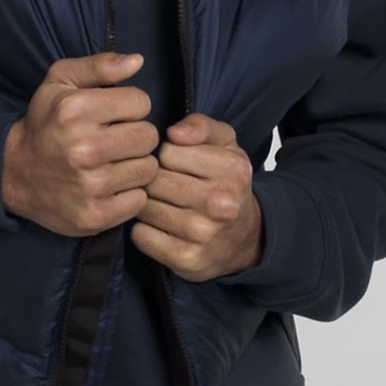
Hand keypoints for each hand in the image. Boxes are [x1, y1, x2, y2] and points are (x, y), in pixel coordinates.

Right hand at [3, 52, 159, 235]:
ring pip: (148, 169)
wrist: (13, 173)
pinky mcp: (95, 215)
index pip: (142, 103)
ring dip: (135, 165)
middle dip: (135, 136)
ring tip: (112, 163)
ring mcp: (89, 185)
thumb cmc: (45, 124)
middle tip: (114, 141)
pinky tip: (110, 186)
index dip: (130, 107)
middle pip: (148, 136)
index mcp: (75, 110)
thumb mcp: (61, 82)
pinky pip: (139, 199)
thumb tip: (138, 60)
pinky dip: (129, 194)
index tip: (112, 116)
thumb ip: (99, 66)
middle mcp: (83, 148)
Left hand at [130, 113, 263, 281]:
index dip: (168, 157)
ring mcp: (203, 234)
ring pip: (144, 206)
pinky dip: (144, 231)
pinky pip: (140, 235)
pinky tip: (161, 228)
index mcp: (233, 170)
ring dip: (147, 205)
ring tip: (166, 207)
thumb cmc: (226, 184)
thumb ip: (200, 125)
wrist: (244, 239)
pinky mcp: (185, 260)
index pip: (169, 151)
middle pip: (154, 180)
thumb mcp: (225, 145)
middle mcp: (221, 203)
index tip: (180, 167)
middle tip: (169, 189)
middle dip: (155, 181)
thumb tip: (174, 134)